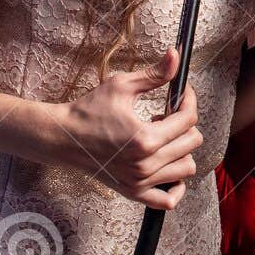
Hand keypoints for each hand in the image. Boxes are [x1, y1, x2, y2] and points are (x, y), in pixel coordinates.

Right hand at [54, 48, 203, 209]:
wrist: (63, 137)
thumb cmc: (88, 110)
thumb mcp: (122, 86)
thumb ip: (154, 73)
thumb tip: (176, 55)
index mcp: (145, 139)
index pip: (188, 119)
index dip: (189, 99)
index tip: (182, 92)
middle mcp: (146, 164)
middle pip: (192, 142)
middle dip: (185, 123)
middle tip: (167, 114)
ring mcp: (140, 182)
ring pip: (186, 168)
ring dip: (181, 149)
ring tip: (162, 137)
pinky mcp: (133, 192)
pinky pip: (168, 200)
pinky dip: (176, 186)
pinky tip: (168, 167)